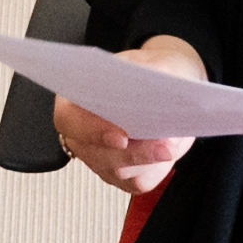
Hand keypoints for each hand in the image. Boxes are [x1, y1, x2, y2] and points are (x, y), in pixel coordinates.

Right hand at [47, 36, 206, 198]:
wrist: (170, 90)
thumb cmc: (155, 72)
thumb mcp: (155, 61)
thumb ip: (152, 71)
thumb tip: (157, 84)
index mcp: (76, 98)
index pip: (69, 120)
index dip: (92, 131)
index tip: (122, 136)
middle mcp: (81, 133)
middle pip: (97, 155)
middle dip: (134, 153)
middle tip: (165, 146)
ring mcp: (98, 157)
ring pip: (118, 171)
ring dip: (149, 161)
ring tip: (173, 145)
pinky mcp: (120, 175)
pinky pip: (137, 181)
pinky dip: (157, 169)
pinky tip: (169, 151)